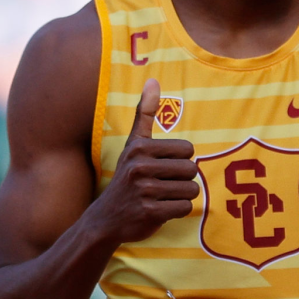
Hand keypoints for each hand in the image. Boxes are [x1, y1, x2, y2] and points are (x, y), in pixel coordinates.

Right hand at [91, 78, 198, 242]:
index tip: (162, 167)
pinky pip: (185, 208)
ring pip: (191, 189)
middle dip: (183, 179)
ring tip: (162, 197)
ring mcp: (145, 190)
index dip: (180, 160)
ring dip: (181, 196)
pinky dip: (177, 211)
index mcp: (140, 147)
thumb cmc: (127, 177)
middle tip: (163, 185)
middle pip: (192, 169)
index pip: (188, 149)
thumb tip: (153, 80)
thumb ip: (144, 113)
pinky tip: (161, 210)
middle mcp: (140, 167)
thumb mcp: (133, 144)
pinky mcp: (150, 212)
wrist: (106, 218)